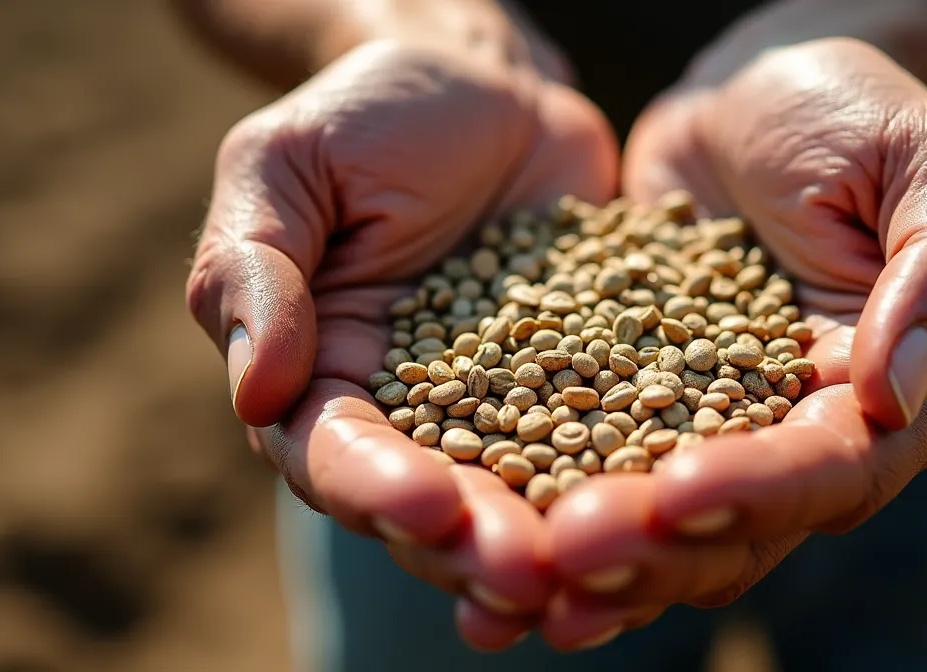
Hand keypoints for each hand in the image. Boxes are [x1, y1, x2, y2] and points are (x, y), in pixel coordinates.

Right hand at [185, 40, 617, 648]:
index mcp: (320, 378)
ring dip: (557, 539)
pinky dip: (632, 481)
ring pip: (524, 494)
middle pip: (435, 505)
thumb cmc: (362, 116)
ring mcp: (503, 407)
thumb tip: (256, 390)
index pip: (335, 456)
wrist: (482, 82)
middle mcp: (410, 414)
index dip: (378, 492)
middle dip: (478, 546)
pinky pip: (610, 438)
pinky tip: (672, 510)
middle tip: (533, 576)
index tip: (432, 509)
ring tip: (601, 566)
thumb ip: (255, 271)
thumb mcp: (283, 167)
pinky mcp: (583, 382)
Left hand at [538, 37, 926, 646]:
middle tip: (569, 550)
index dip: (758, 489)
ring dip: (600, 559)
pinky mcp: (642, 410)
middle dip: (657, 547)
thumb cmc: (855, 113)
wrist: (751, 96)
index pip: (832, 468)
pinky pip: (600, 476)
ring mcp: (720, 432)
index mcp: (895, 399)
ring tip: (520, 576)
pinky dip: (552, 513)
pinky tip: (490, 542)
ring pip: (667, 530)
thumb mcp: (926, 162)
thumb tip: (892, 393)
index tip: (677, 491)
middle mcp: (808, 437)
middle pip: (740, 525)